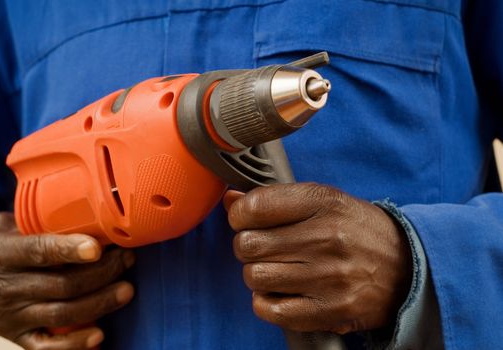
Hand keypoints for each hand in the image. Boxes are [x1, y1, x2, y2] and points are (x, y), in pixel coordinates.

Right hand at [0, 212, 135, 348]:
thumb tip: (76, 212)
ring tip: (126, 290)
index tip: (97, 247)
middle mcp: (9, 288)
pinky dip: (74, 344)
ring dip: (100, 303)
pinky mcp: (17, 336)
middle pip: (63, 284)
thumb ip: (33, 223)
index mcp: (4, 255)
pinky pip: (47, 347)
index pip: (39, 251)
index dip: (69, 249)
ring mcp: (14, 315)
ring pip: (63, 313)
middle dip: (103, 273)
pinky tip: (98, 334)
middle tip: (127, 259)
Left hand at [224, 183, 411, 333]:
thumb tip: (230, 200)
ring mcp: (329, 277)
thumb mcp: (324, 201)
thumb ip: (275, 199)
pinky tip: (282, 291)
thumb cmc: (356, 230)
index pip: (254, 207)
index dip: (240, 215)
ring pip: (254, 277)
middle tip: (263, 246)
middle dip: (247, 246)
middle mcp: (326, 238)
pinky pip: (270, 309)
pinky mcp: (330, 310)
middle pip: (248, 245)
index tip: (247, 219)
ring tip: (276, 269)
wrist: (407, 267)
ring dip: (258, 274)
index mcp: (324, 203)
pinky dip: (266, 302)